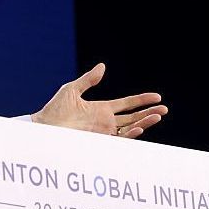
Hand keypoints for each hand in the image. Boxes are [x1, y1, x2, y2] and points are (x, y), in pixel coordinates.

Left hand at [31, 63, 166, 138]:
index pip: (126, 104)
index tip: (157, 96)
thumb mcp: (71, 90)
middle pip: (133, 117)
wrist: (44, 128)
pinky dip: (130, 134)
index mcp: (101, 109)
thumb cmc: (54, 110)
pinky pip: (119, 140)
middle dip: (149, 113)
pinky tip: (139, 127)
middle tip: (164, 109)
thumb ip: (88, 80)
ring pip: (130, 129)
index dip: (141, 100)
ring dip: (144, 123)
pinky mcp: (99, 142)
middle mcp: (105, 122)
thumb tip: (103, 66)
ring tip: (157, 116)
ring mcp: (103, 133)